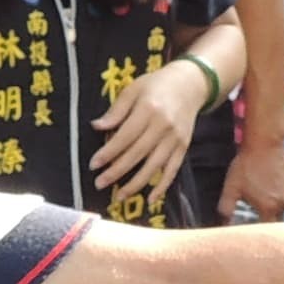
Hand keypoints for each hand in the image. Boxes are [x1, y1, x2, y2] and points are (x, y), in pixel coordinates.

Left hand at [90, 63, 203, 203]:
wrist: (190, 84)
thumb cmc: (156, 85)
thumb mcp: (134, 89)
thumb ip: (116, 110)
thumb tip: (96, 126)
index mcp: (148, 109)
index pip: (125, 136)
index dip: (109, 152)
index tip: (93, 164)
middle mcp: (163, 126)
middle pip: (137, 153)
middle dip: (117, 171)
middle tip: (100, 183)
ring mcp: (175, 138)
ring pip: (154, 166)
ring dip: (136, 183)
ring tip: (119, 196)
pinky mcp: (183, 147)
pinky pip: (172, 170)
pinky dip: (163, 186)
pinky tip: (151, 199)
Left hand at [223, 136, 283, 221]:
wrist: (264, 143)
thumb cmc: (246, 166)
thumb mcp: (231, 187)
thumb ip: (226, 208)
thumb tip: (222, 223)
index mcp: (268, 208)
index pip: (265, 229)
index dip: (257, 229)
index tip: (250, 226)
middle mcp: (283, 203)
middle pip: (274, 218)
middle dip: (265, 215)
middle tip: (253, 206)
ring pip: (281, 205)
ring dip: (272, 203)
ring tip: (261, 191)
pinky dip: (278, 192)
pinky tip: (268, 182)